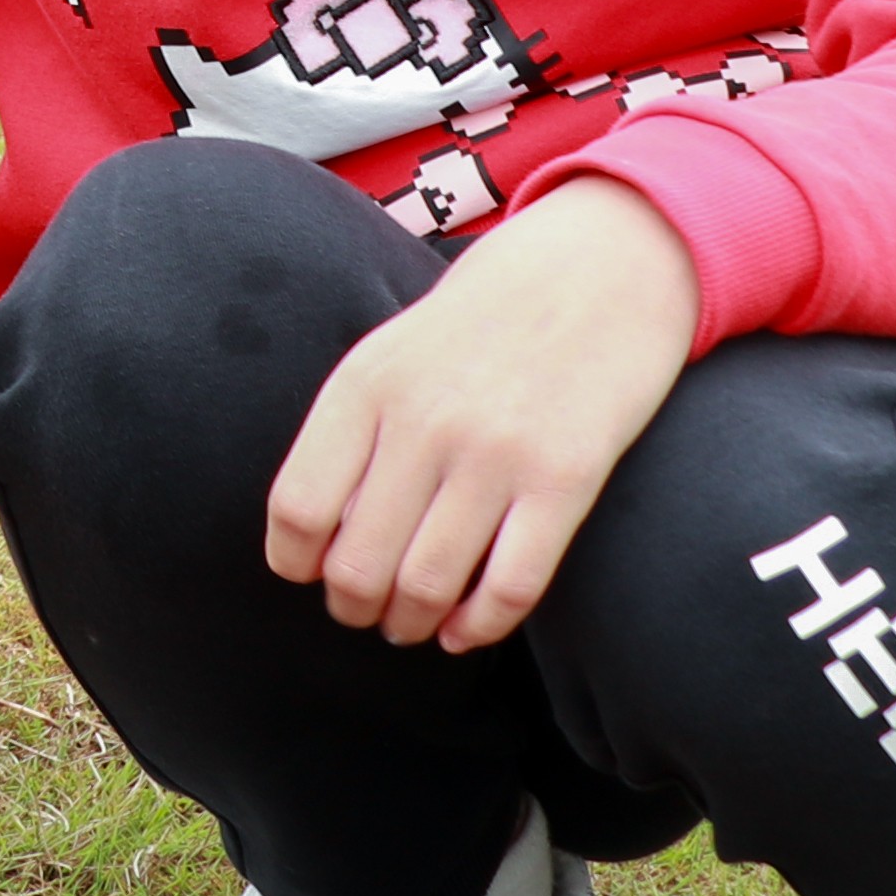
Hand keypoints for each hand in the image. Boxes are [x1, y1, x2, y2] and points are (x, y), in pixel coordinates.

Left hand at [265, 181, 698, 651]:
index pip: (297, 510)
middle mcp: (423, 419)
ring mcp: (496, 451)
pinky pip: (510, 587)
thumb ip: (352, 435)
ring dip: (412, 624)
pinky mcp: (566, 477)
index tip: (313, 573)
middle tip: (369, 610)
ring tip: (414, 623)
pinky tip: (469, 630)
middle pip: (357, 565)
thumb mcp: (394, 353)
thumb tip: (315, 542)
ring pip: (426, 588)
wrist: (599, 265)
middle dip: (355, 607)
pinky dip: (481, 628)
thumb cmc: (485, 322)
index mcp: (366, 384)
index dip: (296, 564)